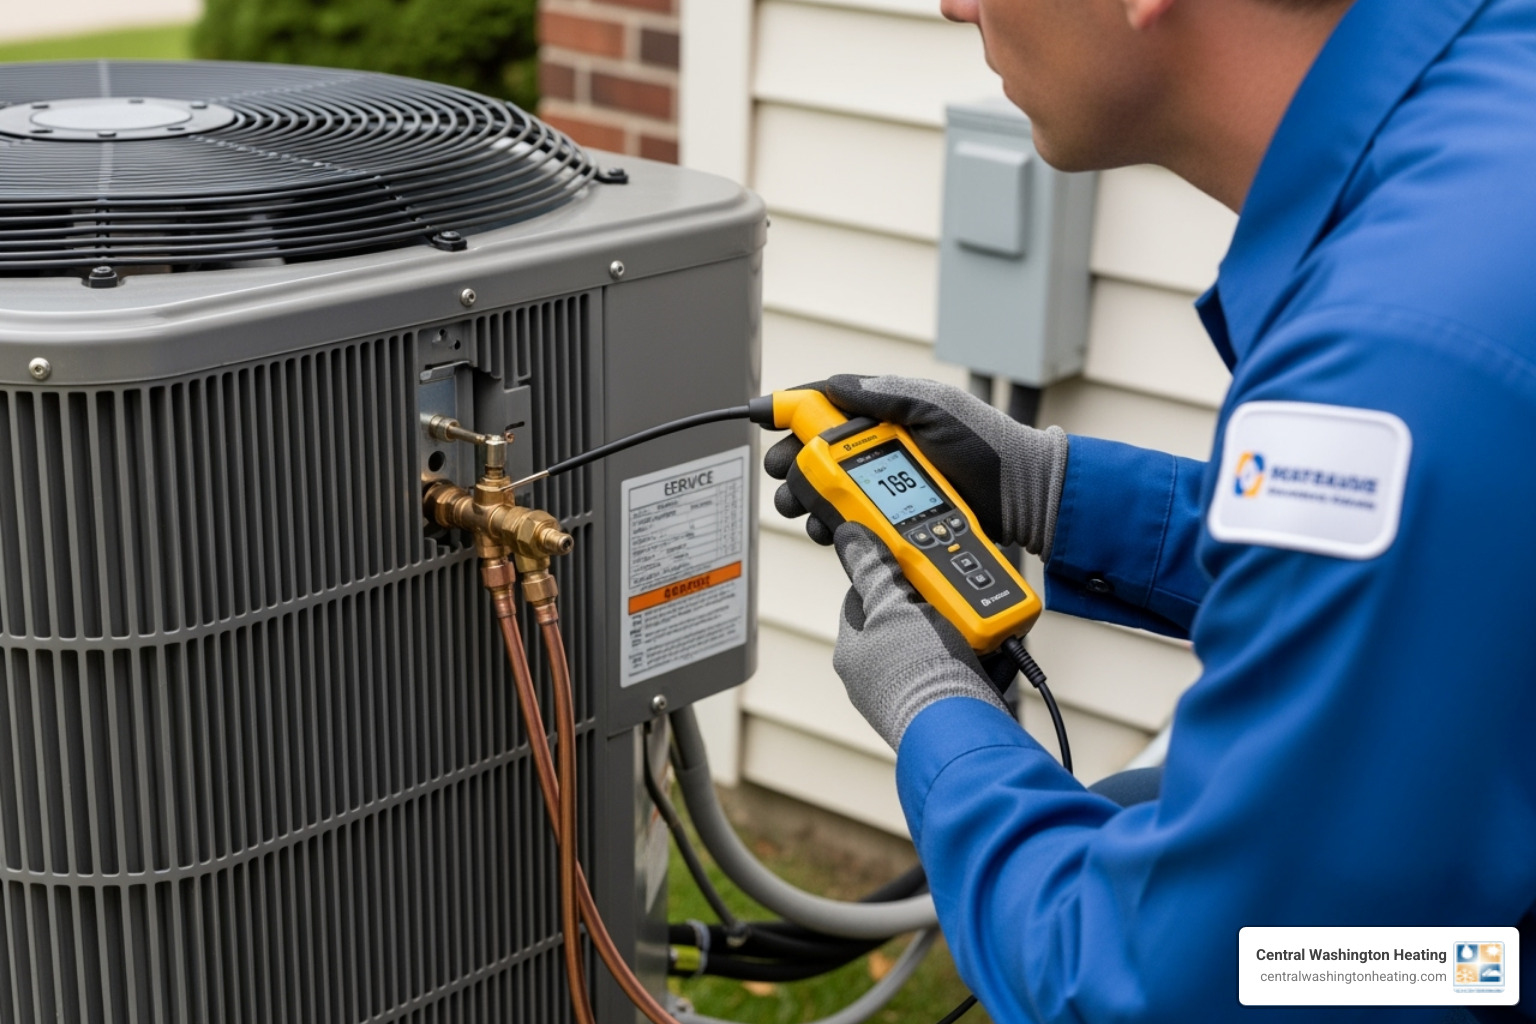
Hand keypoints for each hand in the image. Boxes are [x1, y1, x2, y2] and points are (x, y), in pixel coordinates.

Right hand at [764, 375, 1068, 556]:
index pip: (825, 408)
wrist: (1021, 496)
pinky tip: (827, 530)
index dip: (790, 412)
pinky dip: (831, 526)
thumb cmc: (986, 444)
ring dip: (805, 500)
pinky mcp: (892, 522)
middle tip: (783, 477)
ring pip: (825, 493)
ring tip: (801, 508)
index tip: (761, 417)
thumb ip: (885, 394)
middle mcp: (878, 449)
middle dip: (790, 465)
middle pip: (814, 456)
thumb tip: (835, 384)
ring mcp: (883, 488)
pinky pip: (850, 524)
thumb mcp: (935, 407)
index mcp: (884, 414)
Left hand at [832, 523, 1011, 750]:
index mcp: (852, 653)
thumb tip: (849, 537)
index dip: (882, 574)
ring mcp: (911, 694)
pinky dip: (977, 654)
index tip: (906, 561)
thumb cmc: (918, 673)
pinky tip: (991, 645)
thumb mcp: (892, 606)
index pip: (859, 599)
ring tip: (974, 617)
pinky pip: (961, 668)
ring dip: (958, 627)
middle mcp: (877, 677)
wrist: (963, 732)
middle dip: (929, 602)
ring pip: (935, 644)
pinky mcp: (945, 706)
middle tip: (950, 589)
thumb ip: (873, 569)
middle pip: (902, 620)